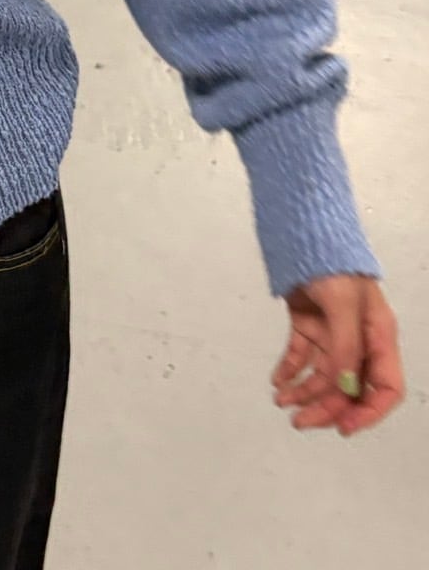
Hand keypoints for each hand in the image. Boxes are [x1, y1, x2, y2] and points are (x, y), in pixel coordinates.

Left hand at [273, 274, 402, 434]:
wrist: (304, 233)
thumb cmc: (332, 263)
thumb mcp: (344, 305)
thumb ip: (346, 348)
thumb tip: (345, 387)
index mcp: (378, 337)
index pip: (384, 388)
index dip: (367, 412)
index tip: (343, 427)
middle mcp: (358, 339)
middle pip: (348, 386)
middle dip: (325, 407)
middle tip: (299, 421)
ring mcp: (332, 331)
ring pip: (322, 374)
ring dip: (304, 392)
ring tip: (282, 402)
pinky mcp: (309, 322)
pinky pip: (302, 354)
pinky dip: (289, 369)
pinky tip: (277, 381)